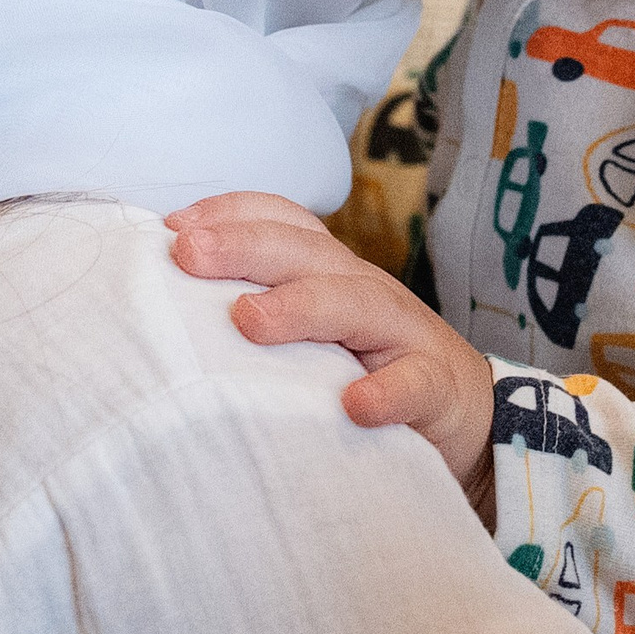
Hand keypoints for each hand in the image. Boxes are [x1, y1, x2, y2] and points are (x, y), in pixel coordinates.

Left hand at [166, 193, 495, 509]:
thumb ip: (257, 316)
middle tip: (187, 253)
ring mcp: (404, 335)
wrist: (470, 420)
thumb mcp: (313, 336)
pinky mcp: (436, 388)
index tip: (171, 228)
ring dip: (302, 306)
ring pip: (358, 302)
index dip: (229, 214)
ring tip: (250, 319)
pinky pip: (415, 383)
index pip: (282, 222)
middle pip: (306, 251)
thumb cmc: (368, 372)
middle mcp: (363, 290)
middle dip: (244, 245)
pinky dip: (386, 391)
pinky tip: (355, 405)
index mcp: (328, 273)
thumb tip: (164, 312)